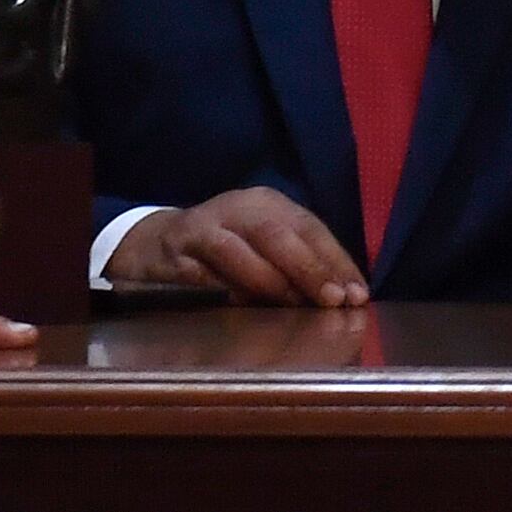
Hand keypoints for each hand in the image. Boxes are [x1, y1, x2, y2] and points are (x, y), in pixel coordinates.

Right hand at [105, 188, 366, 305]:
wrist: (155, 243)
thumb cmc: (225, 249)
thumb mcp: (263, 246)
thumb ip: (297, 265)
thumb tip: (343, 297)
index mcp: (268, 203)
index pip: (310, 228)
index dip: (335, 261)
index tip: (356, 295)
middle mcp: (238, 207)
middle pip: (277, 234)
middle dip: (308, 269)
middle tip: (332, 301)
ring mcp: (202, 227)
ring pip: (237, 251)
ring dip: (268, 281)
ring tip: (292, 306)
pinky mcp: (173, 253)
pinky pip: (199, 273)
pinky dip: (221, 290)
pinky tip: (240, 307)